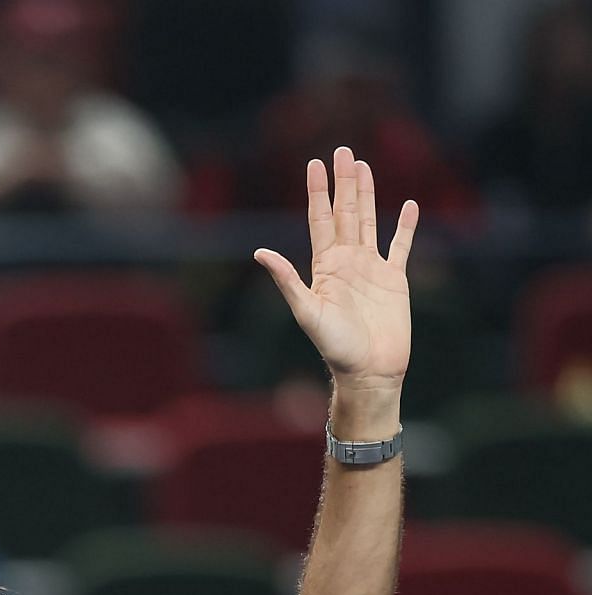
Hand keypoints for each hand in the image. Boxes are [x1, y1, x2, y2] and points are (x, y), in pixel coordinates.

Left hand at [254, 147, 416, 399]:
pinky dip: (406, 227)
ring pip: (369, 221)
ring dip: (367, 194)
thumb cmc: (335, 347)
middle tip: (341, 150)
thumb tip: (260, 252)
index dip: (317, 192)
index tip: (314, 164)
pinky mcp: (395, 279)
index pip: (320, 220)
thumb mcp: (307, 312)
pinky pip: (401, 246)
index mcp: (325, 267)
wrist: (369, 370)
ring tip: (364, 166)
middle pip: (345, 212)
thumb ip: (287, 280)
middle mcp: (347, 262)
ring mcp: (371, 269)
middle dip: (342, 182)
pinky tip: (409, 205)